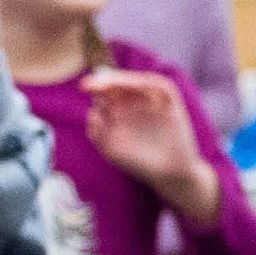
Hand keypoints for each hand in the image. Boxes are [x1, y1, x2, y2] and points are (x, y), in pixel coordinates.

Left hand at [83, 69, 218, 224]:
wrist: (169, 174)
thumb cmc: (138, 163)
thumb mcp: (112, 149)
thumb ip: (98, 132)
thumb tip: (93, 112)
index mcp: (119, 110)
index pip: (106, 91)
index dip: (95, 84)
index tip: (84, 86)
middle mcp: (135, 103)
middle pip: (120, 83)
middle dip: (106, 80)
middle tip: (93, 83)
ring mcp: (154, 102)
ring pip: (138, 81)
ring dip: (124, 80)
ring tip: (110, 84)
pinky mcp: (171, 105)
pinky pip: (162, 86)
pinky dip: (150, 82)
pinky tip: (137, 85)